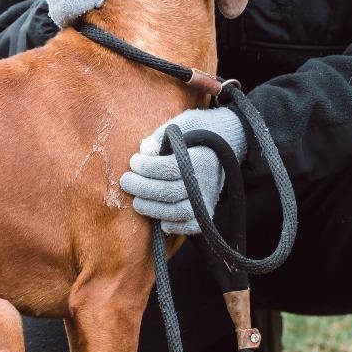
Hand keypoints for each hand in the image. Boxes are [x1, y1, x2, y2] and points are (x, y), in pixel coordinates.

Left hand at [120, 107, 246, 234]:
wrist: (226, 142)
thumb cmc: (196, 132)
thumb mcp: (181, 125)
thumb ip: (161, 137)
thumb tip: (144, 149)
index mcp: (201, 157)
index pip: (170, 168)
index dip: (147, 166)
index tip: (134, 160)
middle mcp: (206, 181)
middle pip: (169, 192)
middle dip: (142, 188)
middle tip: (126, 181)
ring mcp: (207, 199)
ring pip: (176, 212)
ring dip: (151, 208)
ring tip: (136, 201)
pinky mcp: (206, 213)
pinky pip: (189, 226)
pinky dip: (173, 226)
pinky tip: (159, 219)